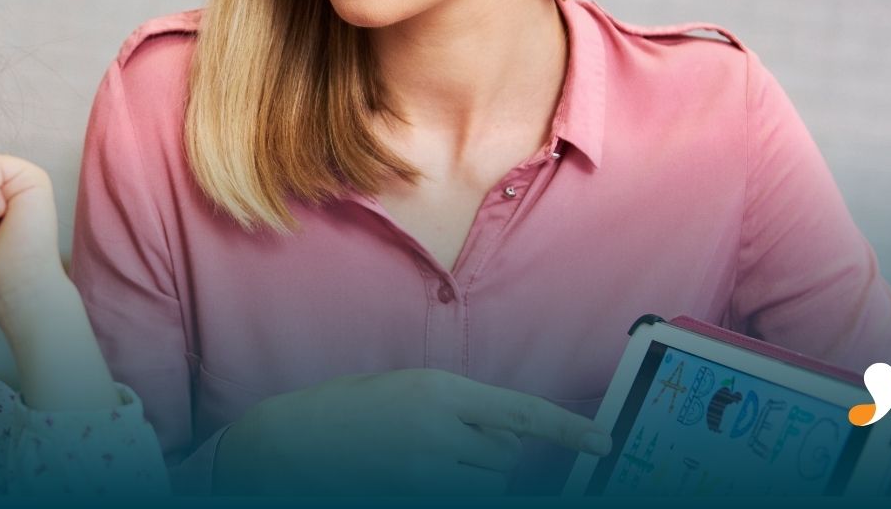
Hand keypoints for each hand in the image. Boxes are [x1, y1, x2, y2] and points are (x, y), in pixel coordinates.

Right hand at [215, 369, 611, 496]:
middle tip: (447, 444)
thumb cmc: (347, 413)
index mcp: (440, 392)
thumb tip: (506, 436)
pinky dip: (457, 488)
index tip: (603, 444)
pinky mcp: (414, 496)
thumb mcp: (406, 393)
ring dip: (473, 477)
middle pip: (506, 457)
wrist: (288, 445)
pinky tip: (421, 475)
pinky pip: (463, 498)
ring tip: (424, 460)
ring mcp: (426, 472)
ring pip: (487, 484)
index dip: (568, 430)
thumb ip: (457, 410)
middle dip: (491, 453)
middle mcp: (440, 432)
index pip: (523, 413)